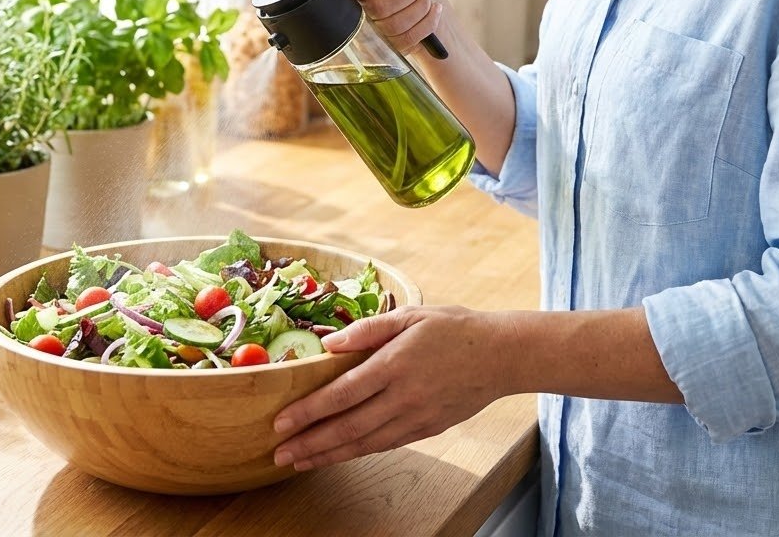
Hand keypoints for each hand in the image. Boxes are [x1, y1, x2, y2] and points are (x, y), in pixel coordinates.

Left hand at [271, 305, 511, 470]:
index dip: (309, 411)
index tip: (281, 421)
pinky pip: (386, 444)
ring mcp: (416, 417)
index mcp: (395, 363)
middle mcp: (403, 396)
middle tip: (278, 454)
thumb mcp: (411, 315)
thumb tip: (329, 344)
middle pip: (347, 426)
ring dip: (328, 454)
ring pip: (364, 443)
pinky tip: (339, 454)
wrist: (500, 355)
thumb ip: (368, 329)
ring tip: (300, 462)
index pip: (342, 393)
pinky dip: (358, 452)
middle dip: (310, 442)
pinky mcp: (428, 429)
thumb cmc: (454, 328)